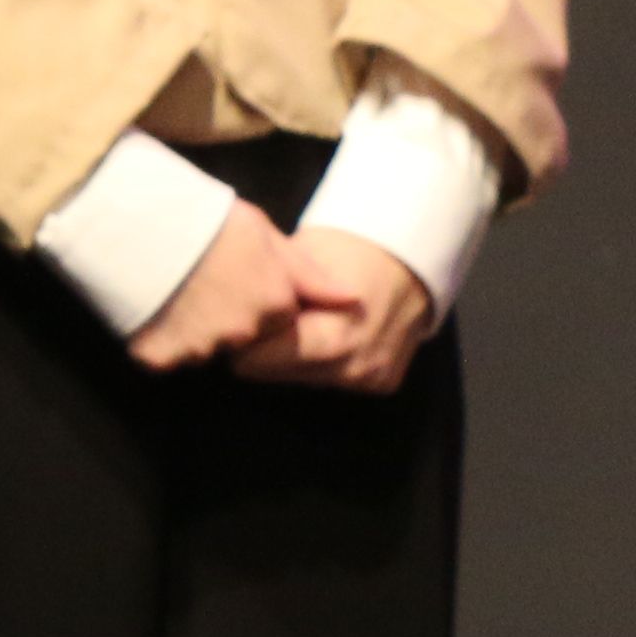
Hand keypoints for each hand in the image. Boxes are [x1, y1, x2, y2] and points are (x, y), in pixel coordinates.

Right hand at [124, 197, 303, 372]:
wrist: (135, 216)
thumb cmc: (202, 216)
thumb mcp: (262, 231)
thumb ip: (308, 273)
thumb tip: (352, 300)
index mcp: (275, 304)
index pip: (277, 322)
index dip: (251, 296)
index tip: (230, 276)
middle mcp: (244, 334)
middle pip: (241, 340)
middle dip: (222, 319)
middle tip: (197, 282)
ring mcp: (202, 349)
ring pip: (201, 350)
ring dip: (188, 329)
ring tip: (168, 289)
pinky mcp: (160, 357)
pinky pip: (162, 357)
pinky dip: (155, 339)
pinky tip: (145, 306)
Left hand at [232, 225, 433, 392]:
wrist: (409, 262)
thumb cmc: (346, 251)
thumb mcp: (299, 258)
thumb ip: (267, 289)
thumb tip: (228, 308)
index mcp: (330, 336)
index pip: (257, 359)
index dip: (237, 338)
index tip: (226, 321)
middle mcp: (352, 367)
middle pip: (274, 374)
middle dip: (256, 352)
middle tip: (250, 323)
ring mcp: (370, 379)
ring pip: (300, 381)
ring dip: (285, 360)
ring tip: (284, 327)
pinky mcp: (382, 385)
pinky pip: (330, 380)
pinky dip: (316, 363)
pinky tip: (318, 334)